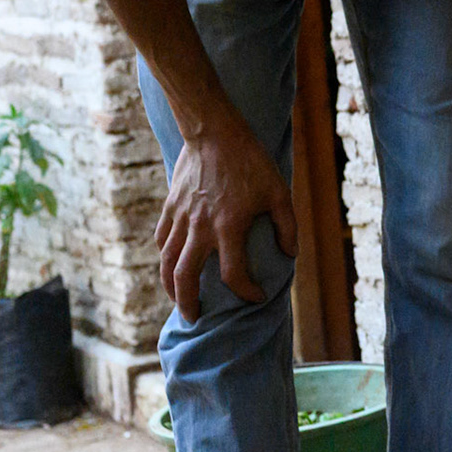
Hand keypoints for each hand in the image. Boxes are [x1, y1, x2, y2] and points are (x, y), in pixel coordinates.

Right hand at [155, 122, 296, 320]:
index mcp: (228, 226)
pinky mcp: (169, 207)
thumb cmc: (250, 162)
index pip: (233, 274)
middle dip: (188, 303)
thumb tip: (290, 255)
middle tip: (195, 319)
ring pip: (166, 261)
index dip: (246, 291)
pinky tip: (170, 267)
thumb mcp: (279, 192)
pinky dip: (164, 258)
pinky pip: (162, 240)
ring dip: (170, 287)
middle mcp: (200, 227)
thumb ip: (287, 226)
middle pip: (185, 276)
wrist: (213, 132)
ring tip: (179, 301)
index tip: (257, 296)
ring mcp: (180, 217)